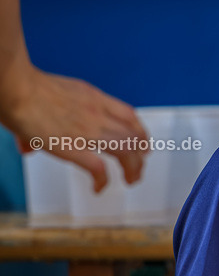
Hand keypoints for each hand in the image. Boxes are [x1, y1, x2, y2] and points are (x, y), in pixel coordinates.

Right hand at [1, 65, 147, 190]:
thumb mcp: (52, 95)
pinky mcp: (74, 147)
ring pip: (126, 152)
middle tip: (139, 167)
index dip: (141, 132)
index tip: (142, 144)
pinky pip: (99, 168)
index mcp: (94, 98)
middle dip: (140, 155)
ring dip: (132, 168)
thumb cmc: (25, 88)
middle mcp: (98, 114)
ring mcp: (88, 131)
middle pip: (134, 136)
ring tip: (131, 179)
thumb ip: (50, 117)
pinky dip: (103, 180)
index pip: (129, 116)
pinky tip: (99, 187)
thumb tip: (29, 146)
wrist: (17, 88)